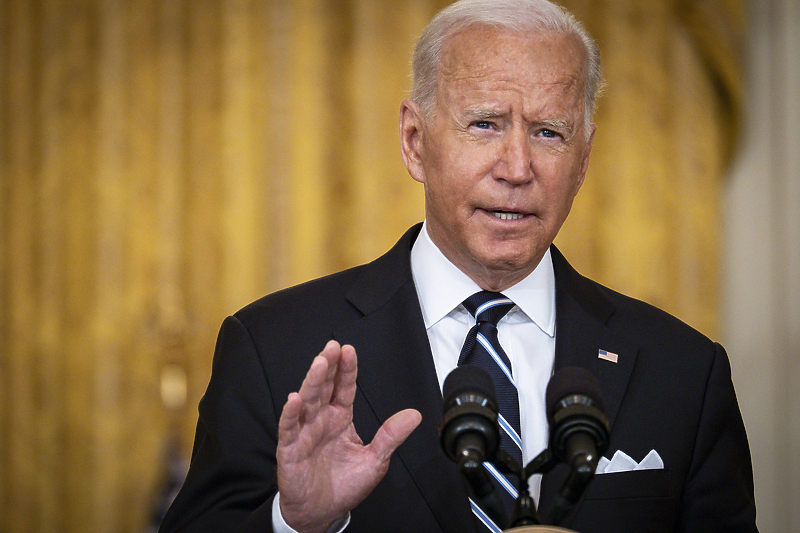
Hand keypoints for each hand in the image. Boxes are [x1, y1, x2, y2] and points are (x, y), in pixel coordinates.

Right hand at [277, 340, 421, 532]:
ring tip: (319, 364)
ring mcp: (304, 432)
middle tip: (333, 347)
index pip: (344, 388)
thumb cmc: (344, 485)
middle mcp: (321, 420)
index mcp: (340, 418)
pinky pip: (288, 428)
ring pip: (307, 402)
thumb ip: (391, 436)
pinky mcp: (289, 449)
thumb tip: (414, 416)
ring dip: (312, 382)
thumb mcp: (375, 460)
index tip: (349, 350)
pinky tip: (294, 400)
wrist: (321, 513)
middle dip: (328, 366)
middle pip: (324, 387)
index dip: (346, 369)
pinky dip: (290, 414)